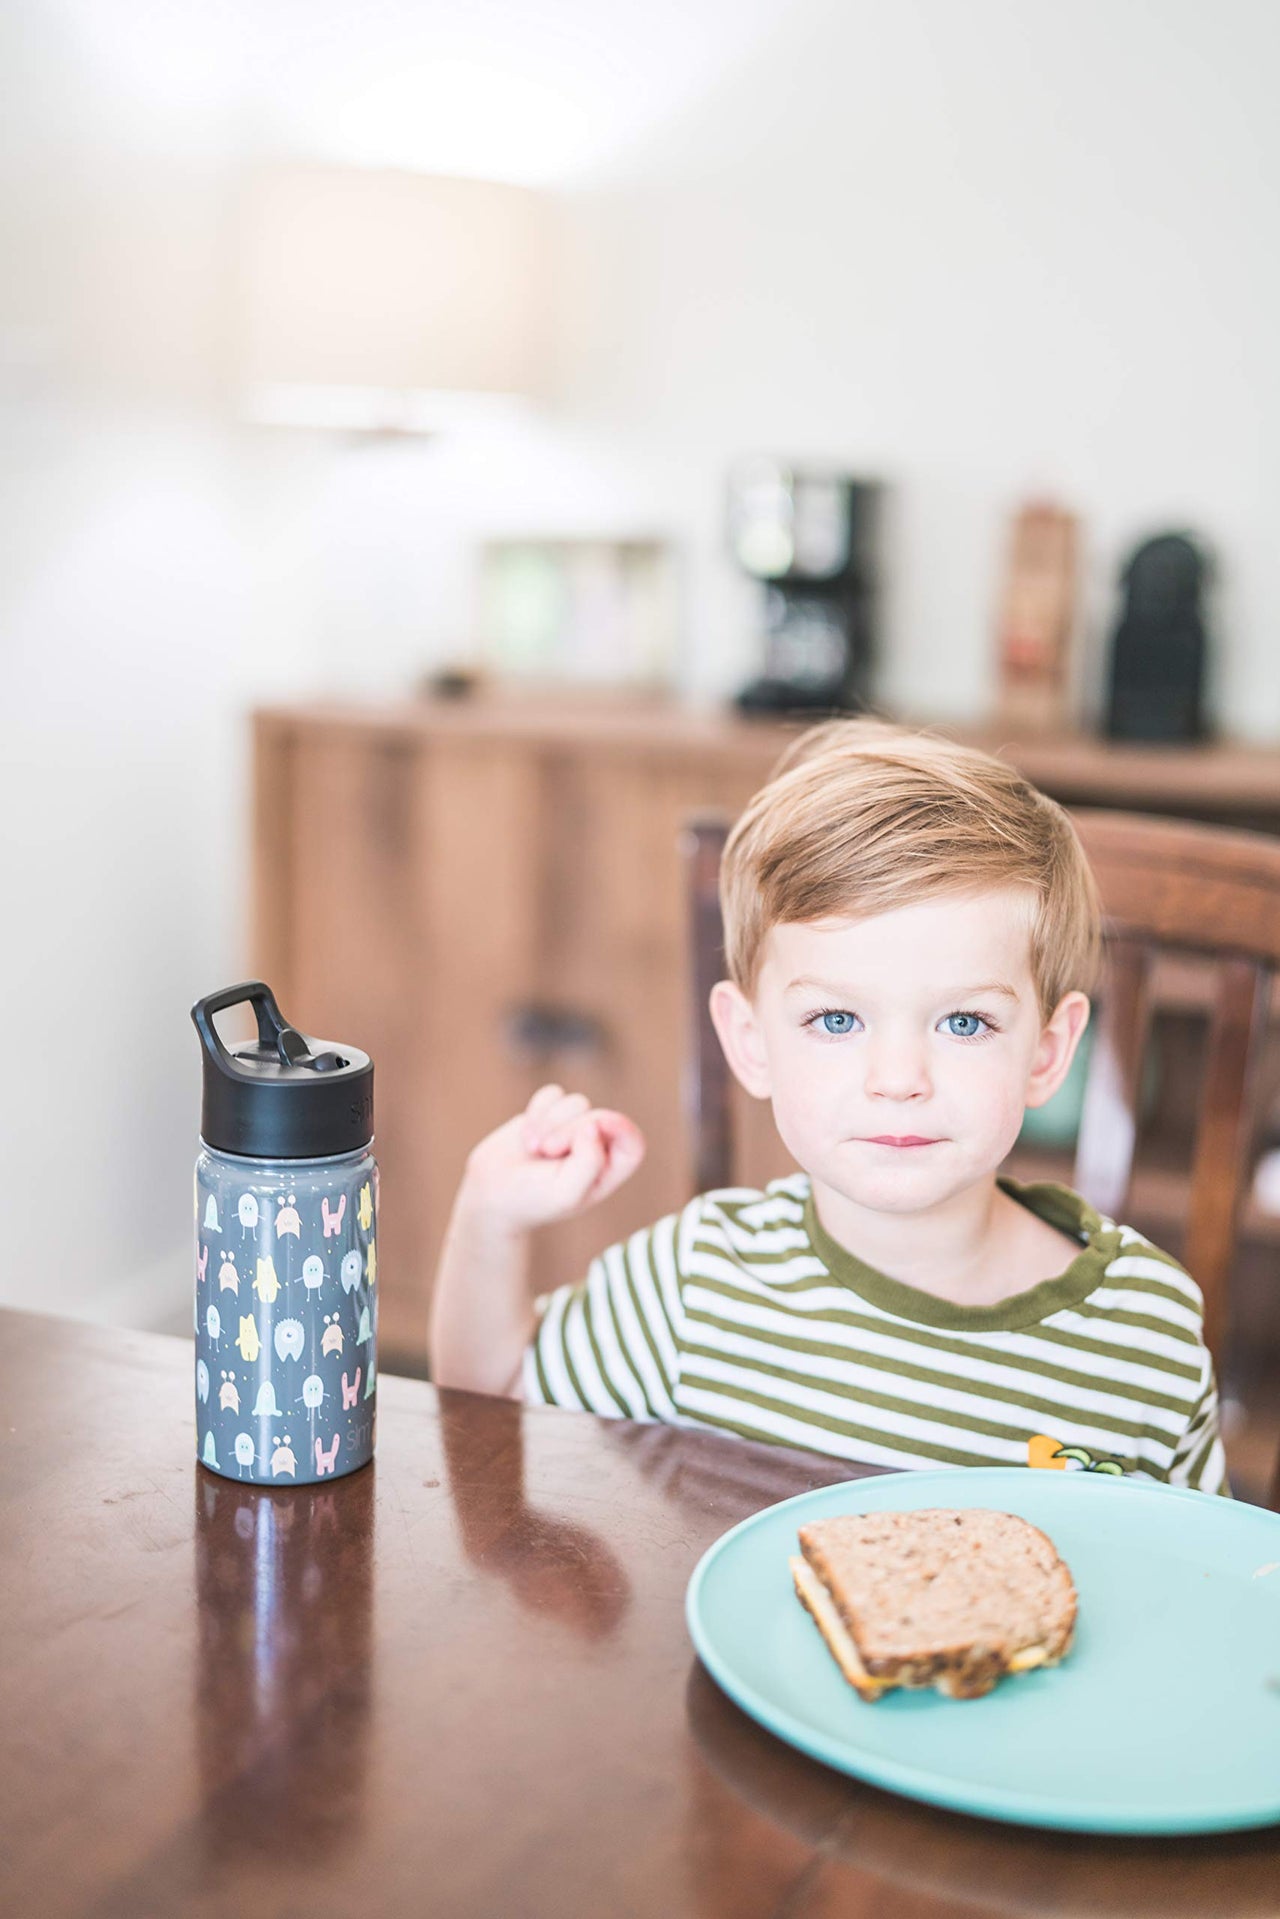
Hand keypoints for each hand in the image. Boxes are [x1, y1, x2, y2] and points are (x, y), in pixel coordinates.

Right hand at [460, 1084, 645, 1233]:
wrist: (490, 1193)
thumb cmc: (531, 1200)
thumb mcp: (565, 1193)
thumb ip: (589, 1162)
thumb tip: (594, 1125)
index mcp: (607, 1172)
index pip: (632, 1142)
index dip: (620, 1127)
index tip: (595, 1125)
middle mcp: (595, 1148)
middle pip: (600, 1117)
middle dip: (569, 1129)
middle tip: (546, 1150)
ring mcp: (572, 1128)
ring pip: (576, 1102)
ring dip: (549, 1122)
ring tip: (533, 1148)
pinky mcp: (549, 1114)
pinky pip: (553, 1094)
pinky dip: (537, 1110)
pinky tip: (525, 1134)